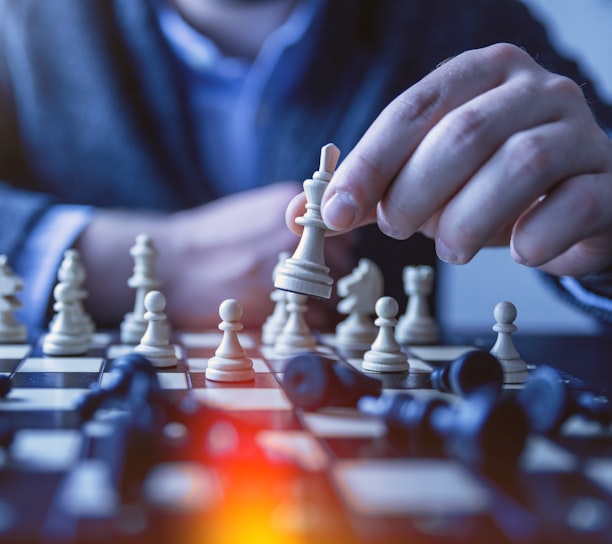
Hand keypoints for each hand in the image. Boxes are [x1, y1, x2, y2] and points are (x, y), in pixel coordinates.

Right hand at [77, 182, 354, 329]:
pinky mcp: (273, 302)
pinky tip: (287, 315)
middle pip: (340, 263)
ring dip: (321, 301)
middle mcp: (292, 235)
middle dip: (329, 276)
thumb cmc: (210, 239)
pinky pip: (315, 317)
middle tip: (307, 285)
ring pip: (330, 293)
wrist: (172, 264)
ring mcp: (284, 268)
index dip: (336, 250)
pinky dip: (310, 321)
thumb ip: (290, 219)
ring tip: (296, 302)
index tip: (324, 260)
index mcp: (289, 206)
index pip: (343, 231)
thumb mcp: (252, 211)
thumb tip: (324, 234)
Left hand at [288, 43, 611, 276]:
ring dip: (468, 219)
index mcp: (480, 76)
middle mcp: (534, 91)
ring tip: (449, 249)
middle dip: (416, 192)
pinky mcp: (607, 181)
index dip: (370, 163)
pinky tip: (518, 251)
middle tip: (399, 229)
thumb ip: (369, 192)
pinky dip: (536, 237)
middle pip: (464, 133)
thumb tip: (301, 213)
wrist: (570, 201)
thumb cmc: (487, 186)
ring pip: (521, 163)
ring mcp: (580, 131)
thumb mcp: (424, 180)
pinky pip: (574, 205)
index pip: (414, 109)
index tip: (336, 213)